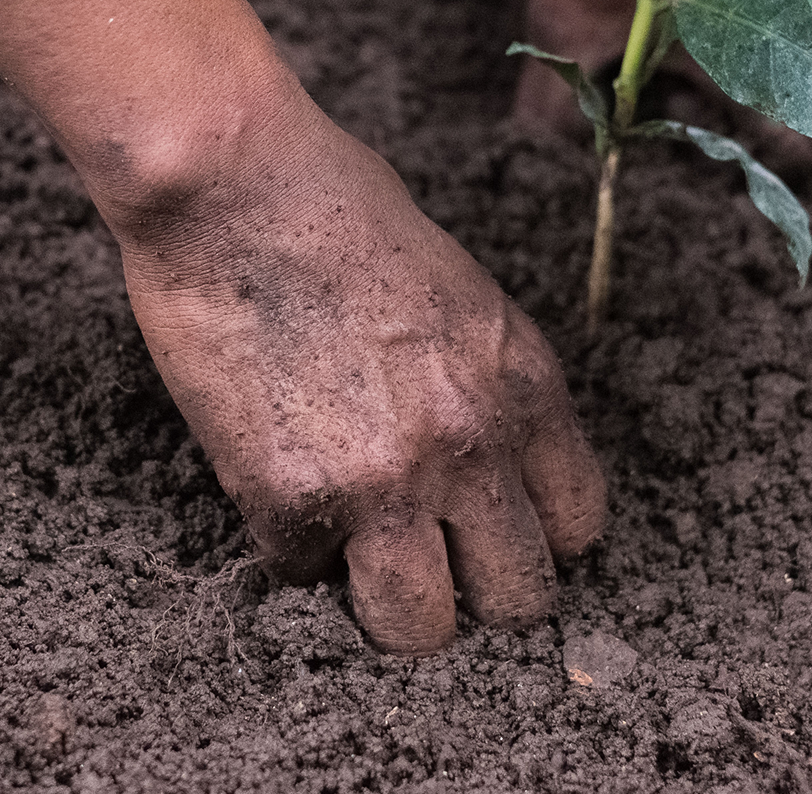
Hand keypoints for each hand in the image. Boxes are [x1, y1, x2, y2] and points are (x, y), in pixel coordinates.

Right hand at [120, 106, 605, 654]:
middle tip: (420, 555)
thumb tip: (485, 461)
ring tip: (350, 553)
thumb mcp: (461, 296)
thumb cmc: (335, 209)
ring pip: (421, 627)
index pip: (579, 527)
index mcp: (526, 388)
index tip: (486, 528)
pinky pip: (303, 574)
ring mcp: (386, 484)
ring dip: (385, 599)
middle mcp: (474, 448)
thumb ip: (488, 388)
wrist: (232, 183)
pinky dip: (287, 543)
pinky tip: (270, 478)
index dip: (529, 536)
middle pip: (518, 598)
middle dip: (470, 587)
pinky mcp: (293, 503)